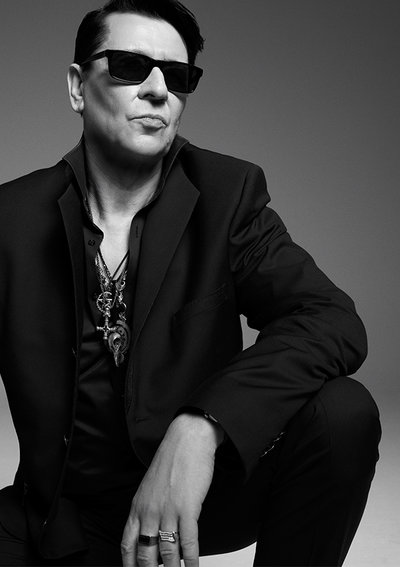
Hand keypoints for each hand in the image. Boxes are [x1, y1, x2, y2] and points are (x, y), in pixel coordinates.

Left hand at [121, 412, 223, 565]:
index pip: (127, 545)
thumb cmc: (172, 459)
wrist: (188, 439)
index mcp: (138, 506)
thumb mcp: (150, 486)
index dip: (130, 565)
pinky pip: (188, 543)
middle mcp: (149, 511)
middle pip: (145, 555)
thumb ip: (147, 509)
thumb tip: (151, 532)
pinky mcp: (187, 508)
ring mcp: (168, 511)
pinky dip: (191, 560)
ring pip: (167, 554)